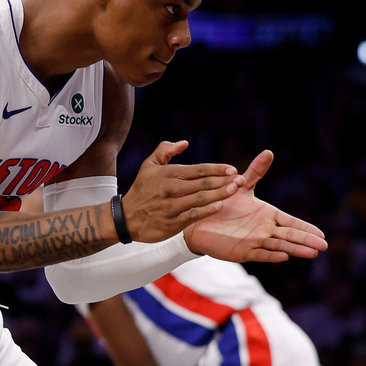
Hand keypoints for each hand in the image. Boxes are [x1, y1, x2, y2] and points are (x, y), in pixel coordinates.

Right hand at [122, 140, 243, 242]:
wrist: (125, 218)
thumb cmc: (141, 190)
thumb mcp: (148, 166)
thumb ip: (165, 151)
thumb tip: (184, 143)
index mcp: (168, 174)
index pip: (197, 170)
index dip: (216, 169)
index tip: (232, 169)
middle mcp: (171, 189)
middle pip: (202, 184)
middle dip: (223, 181)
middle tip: (240, 180)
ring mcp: (172, 206)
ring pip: (200, 199)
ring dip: (220, 194)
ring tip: (235, 190)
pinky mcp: (172, 222)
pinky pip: (193, 215)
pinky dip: (206, 210)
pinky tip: (219, 206)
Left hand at [183, 150, 327, 260]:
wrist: (200, 218)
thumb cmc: (223, 202)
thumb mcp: (241, 186)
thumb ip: (256, 172)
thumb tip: (269, 151)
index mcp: (267, 215)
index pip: (291, 222)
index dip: (305, 228)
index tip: (322, 234)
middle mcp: (264, 229)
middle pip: (289, 235)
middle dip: (306, 240)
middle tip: (323, 246)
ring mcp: (254, 241)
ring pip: (279, 246)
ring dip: (294, 249)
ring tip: (312, 253)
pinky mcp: (242, 251)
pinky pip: (259, 254)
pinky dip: (271, 255)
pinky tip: (284, 256)